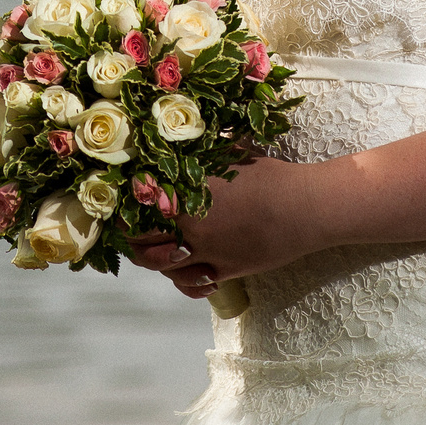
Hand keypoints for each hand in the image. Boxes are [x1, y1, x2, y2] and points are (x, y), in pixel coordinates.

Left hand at [127, 156, 330, 297]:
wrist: (306, 206)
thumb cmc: (269, 174)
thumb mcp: (228, 153)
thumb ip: (197, 153)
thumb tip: (173, 141)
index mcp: (185, 190)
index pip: (136, 200)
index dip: (122, 201)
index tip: (119, 197)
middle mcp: (188, 224)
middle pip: (139, 236)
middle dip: (129, 232)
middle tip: (128, 225)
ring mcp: (205, 251)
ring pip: (160, 264)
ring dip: (152, 257)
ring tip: (152, 247)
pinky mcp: (223, 271)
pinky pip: (190, 283)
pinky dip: (181, 280)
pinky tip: (182, 272)